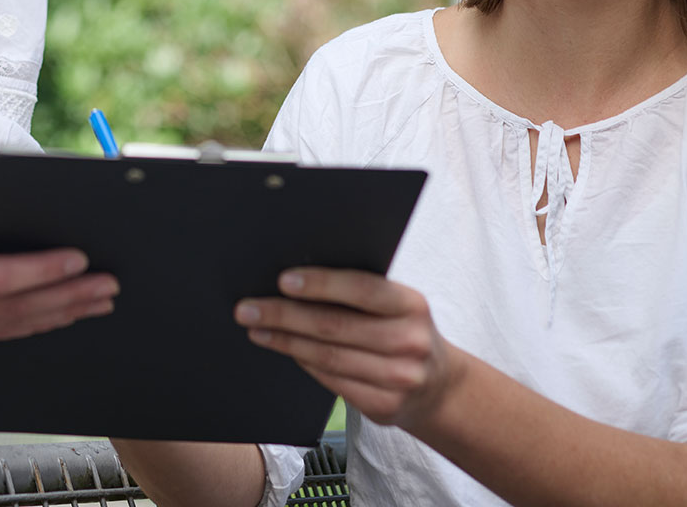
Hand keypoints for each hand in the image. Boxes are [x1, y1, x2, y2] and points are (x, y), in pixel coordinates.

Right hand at [0, 181, 117, 341]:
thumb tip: (47, 237)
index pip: (1, 278)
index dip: (44, 272)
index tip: (81, 259)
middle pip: (13, 309)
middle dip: (67, 298)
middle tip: (107, 286)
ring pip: (10, 327)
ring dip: (59, 316)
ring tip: (97, 301)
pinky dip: (35, 324)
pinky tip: (63, 313)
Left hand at [236, 269, 454, 431]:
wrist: (438, 386)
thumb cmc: (403, 331)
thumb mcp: (398, 305)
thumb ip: (361, 292)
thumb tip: (295, 280)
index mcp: (412, 305)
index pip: (361, 289)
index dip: (320, 284)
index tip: (282, 280)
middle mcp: (409, 342)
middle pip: (334, 326)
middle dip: (284, 316)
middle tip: (247, 308)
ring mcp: (399, 378)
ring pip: (327, 357)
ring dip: (285, 342)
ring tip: (256, 329)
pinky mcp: (384, 407)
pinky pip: (332, 381)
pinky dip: (304, 363)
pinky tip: (284, 350)